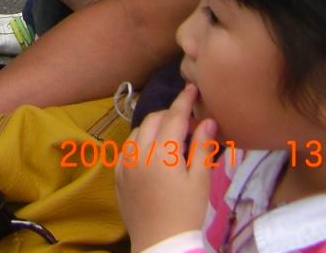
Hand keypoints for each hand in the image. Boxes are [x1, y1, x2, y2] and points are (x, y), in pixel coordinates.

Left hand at [115, 85, 216, 250]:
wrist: (160, 243)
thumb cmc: (186, 213)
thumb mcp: (200, 181)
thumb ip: (203, 148)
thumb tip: (208, 121)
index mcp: (162, 152)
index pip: (174, 117)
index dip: (184, 101)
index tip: (192, 88)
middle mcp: (139, 152)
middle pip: (154, 120)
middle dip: (171, 115)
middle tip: (190, 124)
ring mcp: (125, 163)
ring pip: (138, 132)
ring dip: (154, 128)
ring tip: (173, 138)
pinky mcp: (118, 175)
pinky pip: (128, 149)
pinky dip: (141, 142)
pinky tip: (154, 153)